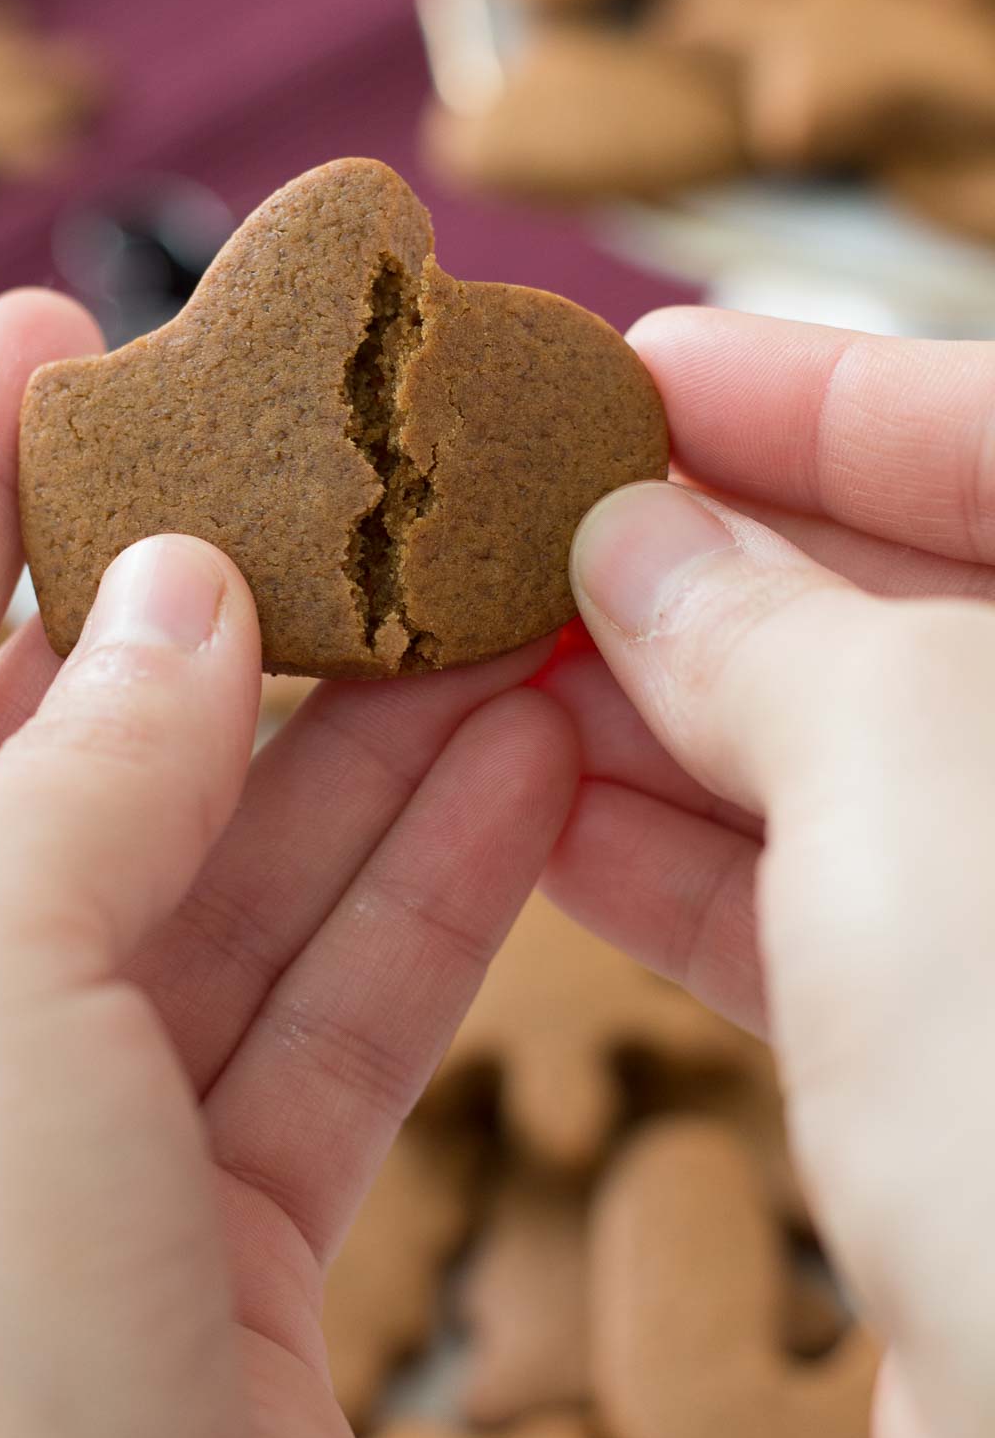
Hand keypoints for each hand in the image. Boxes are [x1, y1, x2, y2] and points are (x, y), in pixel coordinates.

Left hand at [0, 291, 577, 1437]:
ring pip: (229, 888)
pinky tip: (518, 775)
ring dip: (371, 752)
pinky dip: (425, 900)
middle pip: (71, 767)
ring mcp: (53, 1149)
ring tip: (492, 613)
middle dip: (220, 624)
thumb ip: (83, 765)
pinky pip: (322, 1023)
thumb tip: (188, 605)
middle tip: (347, 481)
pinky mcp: (207, 1248)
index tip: (67, 341)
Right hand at [543, 309, 994, 1437]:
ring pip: (827, 764)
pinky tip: (533, 793)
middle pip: (905, 603)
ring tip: (489, 644)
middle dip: (707, 554)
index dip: (820, 391)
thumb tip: (637, 535)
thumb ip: (764, 625)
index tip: (643, 366)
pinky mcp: (953, 1071)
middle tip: (526, 507)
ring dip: (653, 704)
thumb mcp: (910, 766)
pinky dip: (662, 848)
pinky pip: (794, 907)